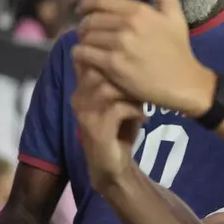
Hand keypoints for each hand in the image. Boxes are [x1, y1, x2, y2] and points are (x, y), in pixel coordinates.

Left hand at [72, 0, 214, 116]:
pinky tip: (83, 57)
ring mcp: (119, 44)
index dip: (86, 4)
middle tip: (84, 32)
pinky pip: (85, 54)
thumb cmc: (179, 51)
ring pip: (86, 37)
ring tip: (85, 45)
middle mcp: (127, 24)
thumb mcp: (177, 18)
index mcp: (140, 11)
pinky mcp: (113, 64)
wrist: (182, 82)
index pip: (102, 1)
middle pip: (91, 19)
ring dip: (82, 40)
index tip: (81, 10)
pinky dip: (80, 54)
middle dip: (83, 25)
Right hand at [72, 63, 145, 192]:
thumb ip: (123, 80)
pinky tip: (143, 117)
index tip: (136, 64)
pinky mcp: (96, 130)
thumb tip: (141, 56)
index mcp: (83, 88)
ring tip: (144, 100)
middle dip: (125, 73)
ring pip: (107, 87)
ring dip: (131, 92)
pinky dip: (134, 110)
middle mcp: (79, 98)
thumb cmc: (119, 129)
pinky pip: (117, 108)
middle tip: (144, 83)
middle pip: (98, 69)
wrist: (112, 167)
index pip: (89, 58)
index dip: (111, 56)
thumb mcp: (121, 100)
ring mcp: (86, 114)